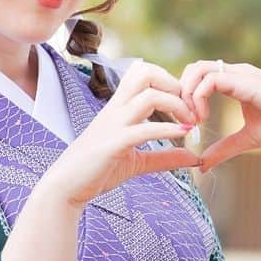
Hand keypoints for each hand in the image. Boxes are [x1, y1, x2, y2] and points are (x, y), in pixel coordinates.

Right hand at [45, 62, 199, 205]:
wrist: (66, 187)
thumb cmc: (97, 171)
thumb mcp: (137, 162)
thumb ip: (165, 157)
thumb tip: (194, 157)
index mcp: (119, 108)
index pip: (144, 74)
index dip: (170, 83)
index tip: (187, 106)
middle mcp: (116, 110)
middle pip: (146, 73)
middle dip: (174, 84)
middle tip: (190, 108)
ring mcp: (114, 125)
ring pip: (148, 96)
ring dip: (177, 105)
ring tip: (191, 123)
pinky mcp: (113, 145)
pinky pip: (143, 130)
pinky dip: (168, 129)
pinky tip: (184, 134)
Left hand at [180, 60, 260, 170]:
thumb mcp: (247, 139)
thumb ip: (224, 149)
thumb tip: (203, 165)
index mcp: (234, 81)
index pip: (198, 76)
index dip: (186, 97)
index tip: (188, 123)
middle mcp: (234, 72)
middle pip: (192, 68)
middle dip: (181, 93)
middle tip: (186, 120)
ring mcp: (239, 73)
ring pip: (197, 69)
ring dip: (187, 94)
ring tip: (194, 119)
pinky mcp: (244, 80)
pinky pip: (210, 80)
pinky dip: (199, 97)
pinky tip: (204, 118)